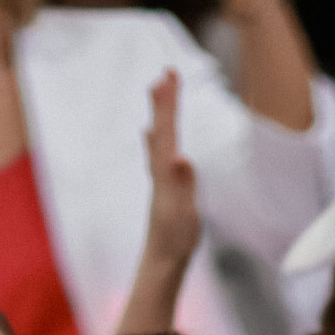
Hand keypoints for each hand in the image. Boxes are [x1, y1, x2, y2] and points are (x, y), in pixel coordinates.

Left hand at [140, 70, 200, 275]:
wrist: (161, 262)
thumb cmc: (175, 239)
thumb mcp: (183, 211)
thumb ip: (183, 183)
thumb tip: (181, 157)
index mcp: (165, 171)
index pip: (167, 129)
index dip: (169, 102)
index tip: (169, 75)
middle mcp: (159, 170)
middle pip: (160, 127)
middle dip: (163, 100)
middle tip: (165, 72)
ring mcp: (160, 178)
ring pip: (158, 136)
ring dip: (160, 113)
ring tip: (157, 91)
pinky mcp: (164, 187)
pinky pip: (158, 152)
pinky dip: (156, 136)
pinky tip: (151, 135)